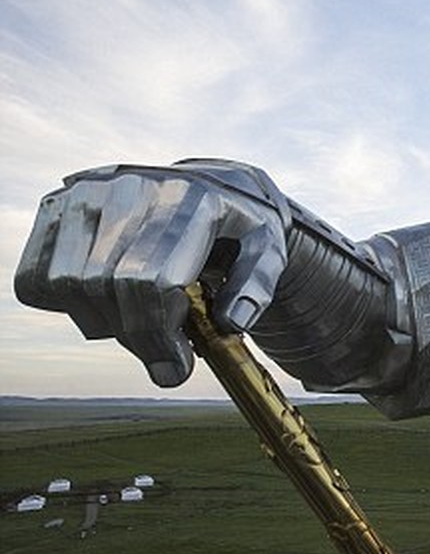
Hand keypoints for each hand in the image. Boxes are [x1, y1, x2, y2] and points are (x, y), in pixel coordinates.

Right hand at [14, 163, 288, 386]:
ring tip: (137, 321)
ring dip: (100, 322)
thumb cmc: (241, 225)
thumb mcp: (269, 250)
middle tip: (163, 357)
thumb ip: (257, 287)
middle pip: (107, 286)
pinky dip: (61, 303)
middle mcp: (132, 187)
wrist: (213, 183)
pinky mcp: (61, 202)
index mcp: (191, 198)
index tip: (174, 370)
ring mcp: (90, 191)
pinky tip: (103, 302)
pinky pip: (36, 274)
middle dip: (135, 337)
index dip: (157, 335)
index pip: (151, 280)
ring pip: (66, 283)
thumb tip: (230, 324)